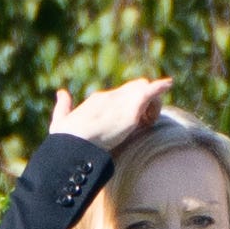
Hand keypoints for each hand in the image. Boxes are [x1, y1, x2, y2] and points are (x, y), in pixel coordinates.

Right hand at [49, 76, 171, 151]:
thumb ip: (63, 106)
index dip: (129, 105)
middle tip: (143, 123)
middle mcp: (111, 96)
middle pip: (134, 88)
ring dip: (151, 104)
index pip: (120, 94)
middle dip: (142, 102)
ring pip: (144, 89)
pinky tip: (168, 84)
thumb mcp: (61, 121)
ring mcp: (122, 101)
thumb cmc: (65, 139)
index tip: (132, 123)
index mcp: (98, 100)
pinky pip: (151, 91)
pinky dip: (160, 87)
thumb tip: (61, 92)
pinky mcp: (131, 109)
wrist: (74, 144)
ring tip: (147, 123)